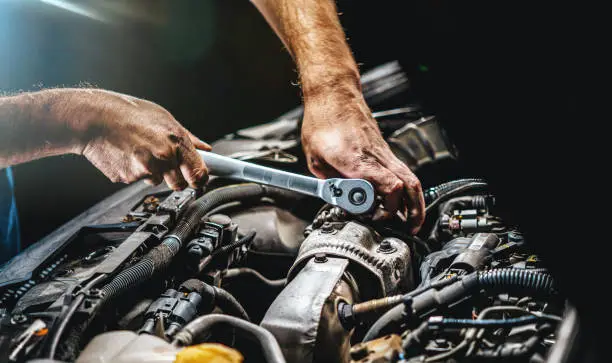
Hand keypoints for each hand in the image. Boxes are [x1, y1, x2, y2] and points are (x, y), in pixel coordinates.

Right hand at [61, 90, 209, 189]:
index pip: (199, 173)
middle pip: (179, 185)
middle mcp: (163, 157)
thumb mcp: (164, 118)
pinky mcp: (128, 178)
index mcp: (176, 142)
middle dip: (175, 178)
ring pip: (157, 181)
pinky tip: (127, 155)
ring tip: (139, 151)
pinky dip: (134, 171)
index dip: (199, 179)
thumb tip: (205, 149)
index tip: (198, 180)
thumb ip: (188, 138)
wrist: (93, 118)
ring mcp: (145, 169)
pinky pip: (137, 180)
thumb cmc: (128, 113)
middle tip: (163, 162)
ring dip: (152, 172)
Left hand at [301, 93, 424, 232]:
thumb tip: (342, 201)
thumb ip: (330, 183)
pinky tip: (400, 202)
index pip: (389, 186)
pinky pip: (403, 173)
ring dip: (415, 203)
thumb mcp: (314, 159)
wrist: (333, 96)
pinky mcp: (384, 152)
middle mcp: (376, 157)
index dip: (387, 207)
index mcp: (356, 161)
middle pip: (408, 186)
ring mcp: (383, 153)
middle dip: (412, 211)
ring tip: (411, 222)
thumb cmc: (323, 122)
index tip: (371, 216)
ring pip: (411, 179)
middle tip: (408, 229)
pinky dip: (407, 191)